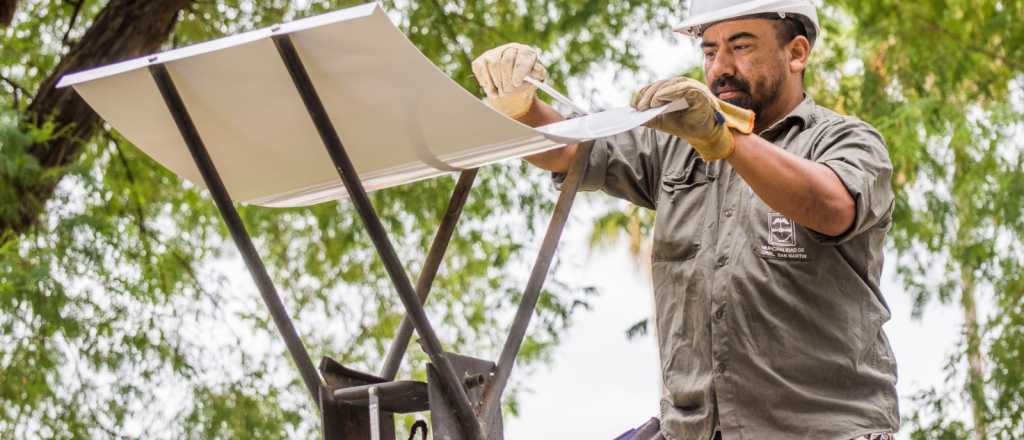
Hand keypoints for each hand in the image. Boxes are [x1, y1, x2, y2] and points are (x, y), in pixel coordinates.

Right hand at [471, 43, 547, 118]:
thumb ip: (538, 75)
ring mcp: (495, 53)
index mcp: (526, 52)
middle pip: (505, 61)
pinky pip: (479, 67)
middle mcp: (510, 49)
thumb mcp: (537, 79)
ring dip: (495, 82)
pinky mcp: (482, 60)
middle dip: (506, 80)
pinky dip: (485, 80)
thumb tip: (536, 72)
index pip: (522, 58)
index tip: (516, 83)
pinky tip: (491, 88)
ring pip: (491, 63)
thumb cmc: (526, 82)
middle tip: (507, 92)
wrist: (512, 87)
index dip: (519, 70)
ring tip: (500, 93)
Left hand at [632, 77, 754, 160]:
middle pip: (660, 84)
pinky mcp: (699, 92)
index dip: (642, 93)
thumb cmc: (685, 125)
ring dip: (657, 93)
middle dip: (647, 95)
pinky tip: (660, 99)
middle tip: (638, 108)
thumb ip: (650, 118)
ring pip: (671, 84)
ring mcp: (691, 87)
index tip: (632, 105)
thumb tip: (634, 118)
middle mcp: (681, 85)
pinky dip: (671, 92)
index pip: (654, 87)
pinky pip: (684, 88)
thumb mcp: (663, 122)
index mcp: (672, 90)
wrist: (703, 135)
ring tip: (649, 105)